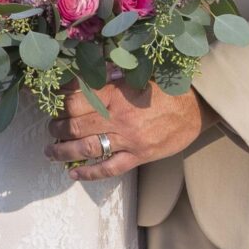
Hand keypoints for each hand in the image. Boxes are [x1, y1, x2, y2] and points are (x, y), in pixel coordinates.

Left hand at [49, 81, 206, 181]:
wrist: (197, 107)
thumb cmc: (167, 88)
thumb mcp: (137, 76)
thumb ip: (111, 77)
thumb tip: (84, 74)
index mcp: (116, 94)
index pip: (75, 100)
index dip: (59, 105)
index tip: (52, 106)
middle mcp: (118, 118)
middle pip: (75, 125)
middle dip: (57, 129)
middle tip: (51, 129)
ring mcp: (128, 140)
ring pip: (86, 148)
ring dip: (63, 152)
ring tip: (51, 152)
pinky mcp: (139, 156)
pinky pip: (109, 168)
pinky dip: (89, 173)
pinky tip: (74, 174)